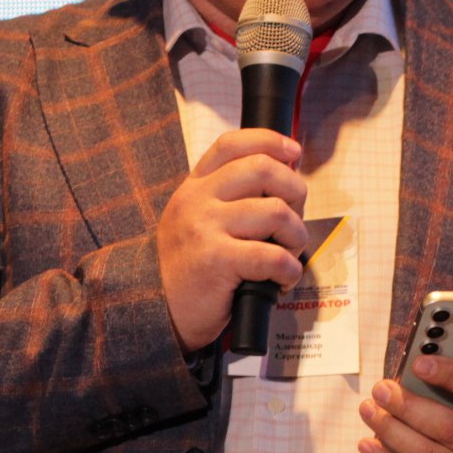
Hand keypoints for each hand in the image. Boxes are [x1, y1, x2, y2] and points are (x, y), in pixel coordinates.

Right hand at [155, 129, 309, 350]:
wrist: (156, 311)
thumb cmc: (190, 270)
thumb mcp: (197, 221)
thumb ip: (229, 199)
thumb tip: (284, 179)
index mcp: (194, 187)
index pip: (232, 144)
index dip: (269, 141)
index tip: (293, 154)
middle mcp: (197, 200)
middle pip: (263, 169)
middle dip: (295, 192)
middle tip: (294, 220)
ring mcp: (205, 228)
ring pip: (277, 212)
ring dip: (297, 236)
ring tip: (288, 255)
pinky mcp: (217, 260)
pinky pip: (273, 255)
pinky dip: (290, 270)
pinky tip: (282, 280)